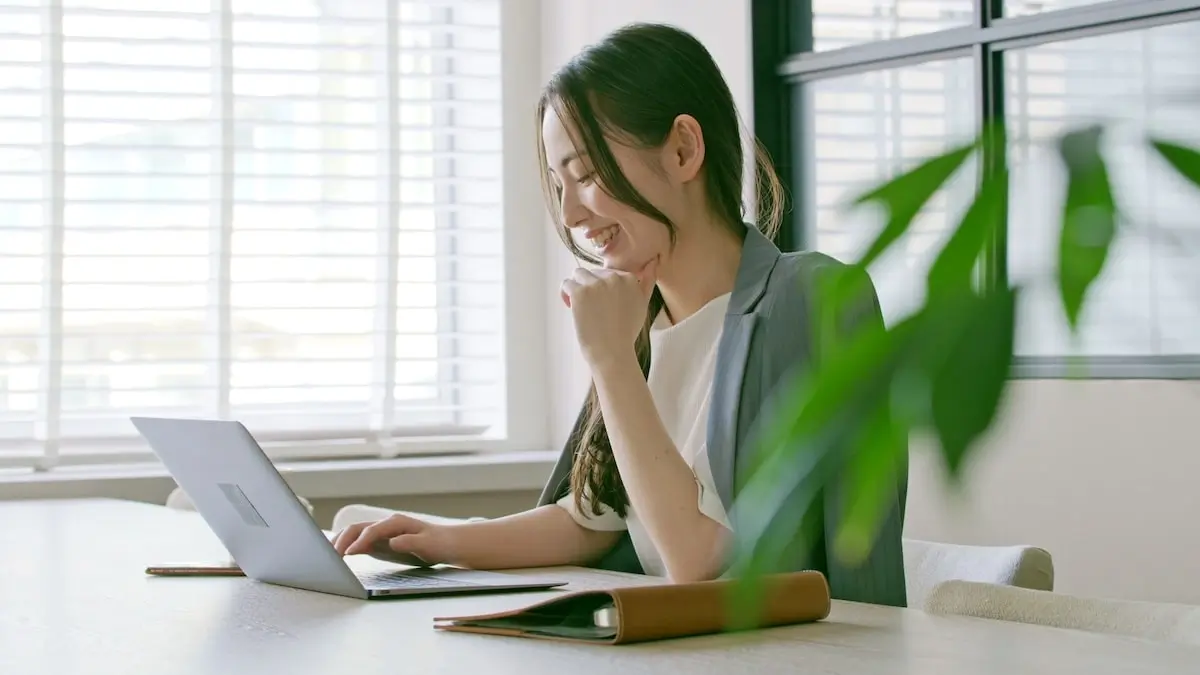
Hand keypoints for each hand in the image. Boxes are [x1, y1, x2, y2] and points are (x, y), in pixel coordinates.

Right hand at [331, 513, 452, 566]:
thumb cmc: (438, 543)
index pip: (372, 531)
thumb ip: (410, 543)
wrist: (445, 544)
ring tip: (326, 556)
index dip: (359, 542)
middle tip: (330, 557)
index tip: (348, 554)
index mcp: (396, 523)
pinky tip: (336, 557)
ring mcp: (380, 534)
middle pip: (357, 529)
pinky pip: (358, 543)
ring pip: (354, 534)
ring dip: (340, 542)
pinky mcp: (379, 543)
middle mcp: (385, 525)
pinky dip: (346, 547)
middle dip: (342, 540)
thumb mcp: (428, 544)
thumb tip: (392, 543)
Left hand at [560, 257, 658, 369]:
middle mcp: (613, 277)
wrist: (612, 352)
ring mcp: (595, 284)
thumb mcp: (642, 305)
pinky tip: (571, 307)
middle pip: (592, 272)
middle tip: (592, 309)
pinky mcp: (579, 292)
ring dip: (577, 288)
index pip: (607, 273)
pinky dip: (565, 295)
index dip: (602, 288)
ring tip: (580, 306)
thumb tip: (652, 262)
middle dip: (589, 287)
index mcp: (629, 278)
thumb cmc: (626, 332)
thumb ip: (647, 282)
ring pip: (578, 274)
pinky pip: (566, 284)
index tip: (602, 305)